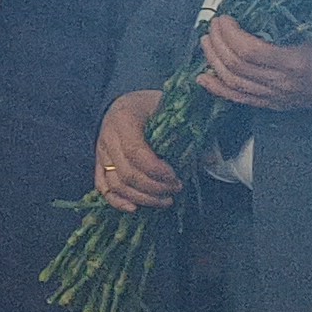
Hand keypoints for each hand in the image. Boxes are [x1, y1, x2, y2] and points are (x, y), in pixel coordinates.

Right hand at [94, 89, 180, 210]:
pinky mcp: (99, 164)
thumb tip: (212, 159)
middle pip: (127, 173)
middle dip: (154, 187)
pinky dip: (117, 201)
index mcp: (124, 119)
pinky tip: (135, 208)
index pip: (135, 152)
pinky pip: (103, 187)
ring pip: (116, 184)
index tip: (176, 177)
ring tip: (165, 200)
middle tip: (175, 189)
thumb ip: (189, 133)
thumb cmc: (151, 106)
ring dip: (142, 198)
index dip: (156, 170)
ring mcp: (101, 152)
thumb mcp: (170, 111)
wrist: (127, 104)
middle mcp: (108, 137)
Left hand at [197, 16, 311, 110]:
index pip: (250, 50)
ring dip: (214, 61)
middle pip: (237, 66)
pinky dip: (218, 88)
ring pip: (234, 82)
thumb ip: (293, 18)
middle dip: (218, 43)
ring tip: (206, 43)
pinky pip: (240, 99)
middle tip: (212, 26)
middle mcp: (282, 83)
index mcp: (295, 62)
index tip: (225, 18)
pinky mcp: (273, 105)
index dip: (230, 33)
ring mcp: (276, 97)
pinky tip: (203, 78)